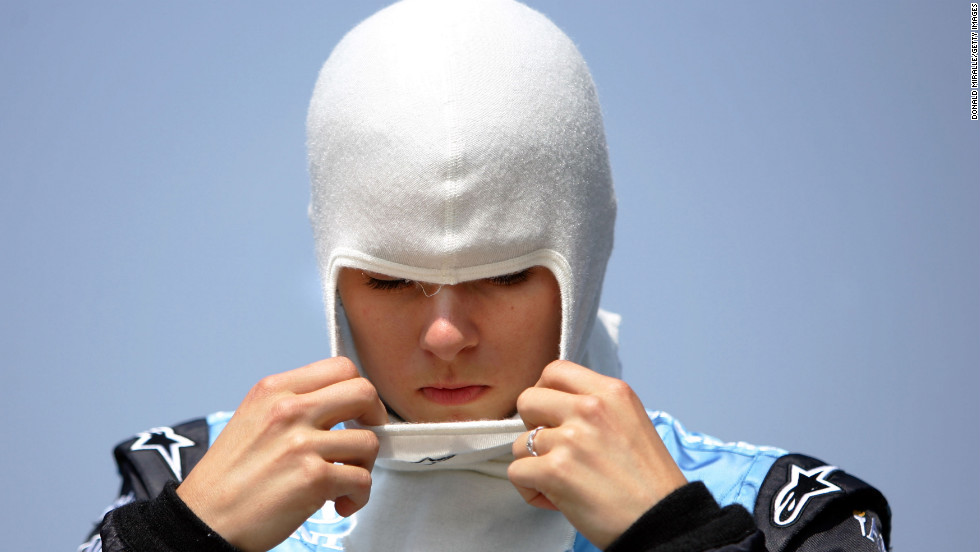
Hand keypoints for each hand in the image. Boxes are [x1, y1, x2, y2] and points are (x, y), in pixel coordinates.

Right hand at [176, 357, 386, 551]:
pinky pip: (362, 481)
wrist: (204, 520)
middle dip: (375, 418)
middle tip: (363, 441)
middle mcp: (288, 409)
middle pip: (363, 391)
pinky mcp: (312, 478)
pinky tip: (340, 504)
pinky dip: (358, 497)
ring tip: (344, 480)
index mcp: (274, 389)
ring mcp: (301, 443)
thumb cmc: (228, 477)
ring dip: (365, 466)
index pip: (340, 367)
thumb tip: (339, 406)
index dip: (359, 391)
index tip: (359, 412)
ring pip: (369, 441)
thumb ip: (293, 403)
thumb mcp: (253, 418)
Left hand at [508, 360, 686, 548]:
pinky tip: (555, 499)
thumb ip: (595, 406)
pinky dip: (530, 490)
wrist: (663, 522)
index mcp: (612, 392)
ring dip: (534, 465)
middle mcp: (590, 408)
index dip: (544, 392)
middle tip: (554, 449)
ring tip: (561, 482)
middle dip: (532, 427)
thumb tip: (553, 406)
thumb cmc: (647, 481)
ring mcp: (571, 438)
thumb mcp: (630, 421)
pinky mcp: (556, 470)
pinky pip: (517, 472)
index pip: (555, 370)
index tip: (550, 414)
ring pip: (520, 443)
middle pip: (528, 400)